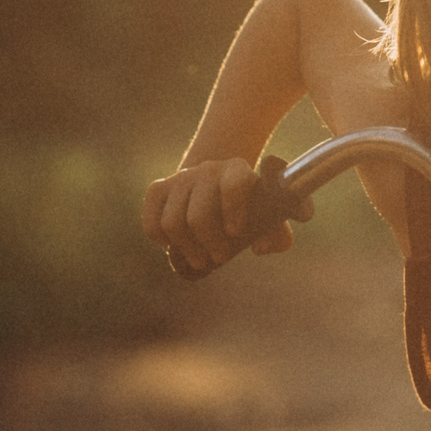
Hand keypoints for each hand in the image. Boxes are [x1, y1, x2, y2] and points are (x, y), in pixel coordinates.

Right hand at [141, 155, 310, 278]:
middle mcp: (207, 170)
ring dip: (186, 248)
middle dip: (209, 244)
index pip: (233, 184)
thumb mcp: (268, 215)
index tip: (235, 233)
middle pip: (199, 215)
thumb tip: (261, 248)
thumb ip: (277, 233)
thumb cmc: (248, 206)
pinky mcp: (158, 189)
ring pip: (172, 222)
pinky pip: (152, 221)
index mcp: (237, 170)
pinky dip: (160, 240)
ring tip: (200, 260)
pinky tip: (173, 245)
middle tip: (218, 259)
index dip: (233, 210)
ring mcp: (180, 178)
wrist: (218, 184)